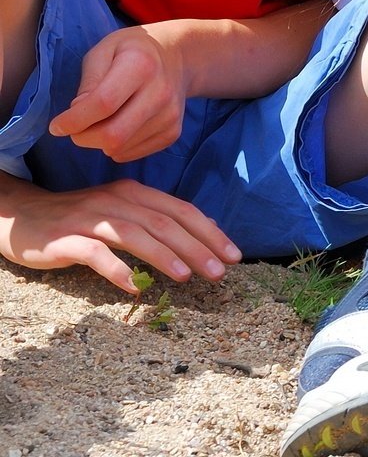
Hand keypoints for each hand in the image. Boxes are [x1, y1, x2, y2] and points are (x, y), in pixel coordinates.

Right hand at [0, 177, 239, 293]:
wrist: (21, 217)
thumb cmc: (80, 220)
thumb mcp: (121, 214)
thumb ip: (156, 222)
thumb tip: (201, 240)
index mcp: (135, 193)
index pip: (181, 211)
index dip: (210, 232)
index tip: (233, 256)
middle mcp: (116, 201)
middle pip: (164, 222)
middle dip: (197, 247)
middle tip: (219, 272)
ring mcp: (90, 219)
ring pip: (135, 235)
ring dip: (164, 256)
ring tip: (186, 277)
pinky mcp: (66, 238)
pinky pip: (95, 254)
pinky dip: (117, 269)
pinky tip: (134, 287)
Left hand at [48, 25, 189, 161]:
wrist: (178, 57)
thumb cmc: (132, 52)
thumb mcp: (104, 51)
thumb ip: (89, 81)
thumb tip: (78, 111)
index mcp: (141, 65)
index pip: (103, 103)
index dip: (74, 120)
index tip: (57, 126)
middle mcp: (161, 92)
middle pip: (113, 135)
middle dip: (83, 138)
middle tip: (75, 129)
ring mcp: (170, 115)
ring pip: (120, 148)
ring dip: (99, 142)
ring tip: (101, 122)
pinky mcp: (174, 132)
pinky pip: (132, 154)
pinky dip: (117, 147)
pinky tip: (119, 127)